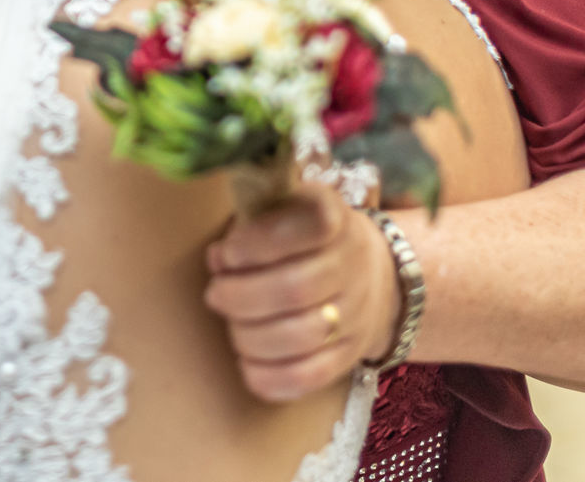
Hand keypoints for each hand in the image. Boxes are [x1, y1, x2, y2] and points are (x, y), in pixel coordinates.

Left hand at [202, 184, 400, 401]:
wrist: (369, 272)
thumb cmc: (302, 236)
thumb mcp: (282, 209)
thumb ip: (249, 225)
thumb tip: (219, 259)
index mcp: (332, 218)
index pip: (310, 225)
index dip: (260, 242)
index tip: (226, 252)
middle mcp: (352, 264)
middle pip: (296, 288)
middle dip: (241, 296)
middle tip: (216, 294)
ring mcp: (356, 313)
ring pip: (301, 336)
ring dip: (250, 335)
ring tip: (232, 323)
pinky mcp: (350, 354)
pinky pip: (310, 376)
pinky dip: (270, 375)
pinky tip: (246, 361)